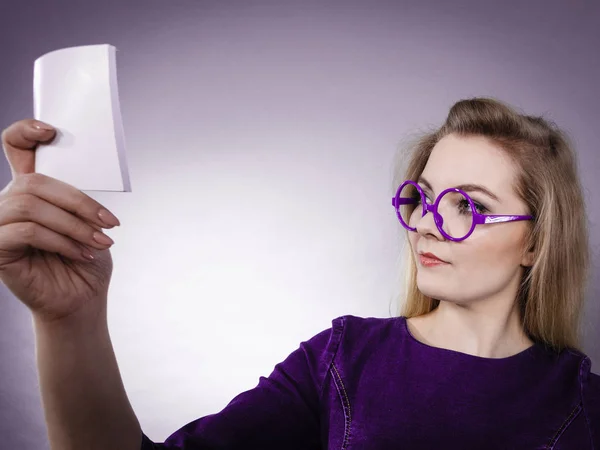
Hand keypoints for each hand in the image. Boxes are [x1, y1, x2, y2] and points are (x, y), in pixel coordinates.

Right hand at [0, 119, 119, 322]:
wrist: (81, 299)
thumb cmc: (86, 258)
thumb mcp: (89, 222)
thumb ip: (78, 198)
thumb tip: (87, 173)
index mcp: (32, 190)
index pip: (16, 148)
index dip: (25, 131)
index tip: (50, 130)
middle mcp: (10, 203)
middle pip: (33, 181)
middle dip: (78, 201)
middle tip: (109, 222)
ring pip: (30, 205)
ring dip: (73, 224)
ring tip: (100, 242)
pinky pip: (27, 231)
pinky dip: (61, 240)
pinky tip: (82, 253)